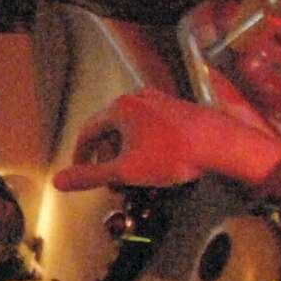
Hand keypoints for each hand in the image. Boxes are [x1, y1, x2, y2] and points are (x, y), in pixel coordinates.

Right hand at [54, 88, 280, 191]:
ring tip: (135, 174)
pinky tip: (157, 162)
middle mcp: (138, 98)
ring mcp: (160, 101)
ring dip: (126, 152)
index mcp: (120, 109)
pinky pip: (150, 126)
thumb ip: (89, 176)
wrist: (222, 145)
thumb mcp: (125, 171)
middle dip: (107, 157)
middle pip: (109, 129)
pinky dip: (145, 144)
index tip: (82, 172)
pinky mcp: (177, 108)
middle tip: (112, 179)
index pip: (87, 132)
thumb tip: (58, 181)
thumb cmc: (173, 156)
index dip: (81, 156)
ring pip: (131, 128)